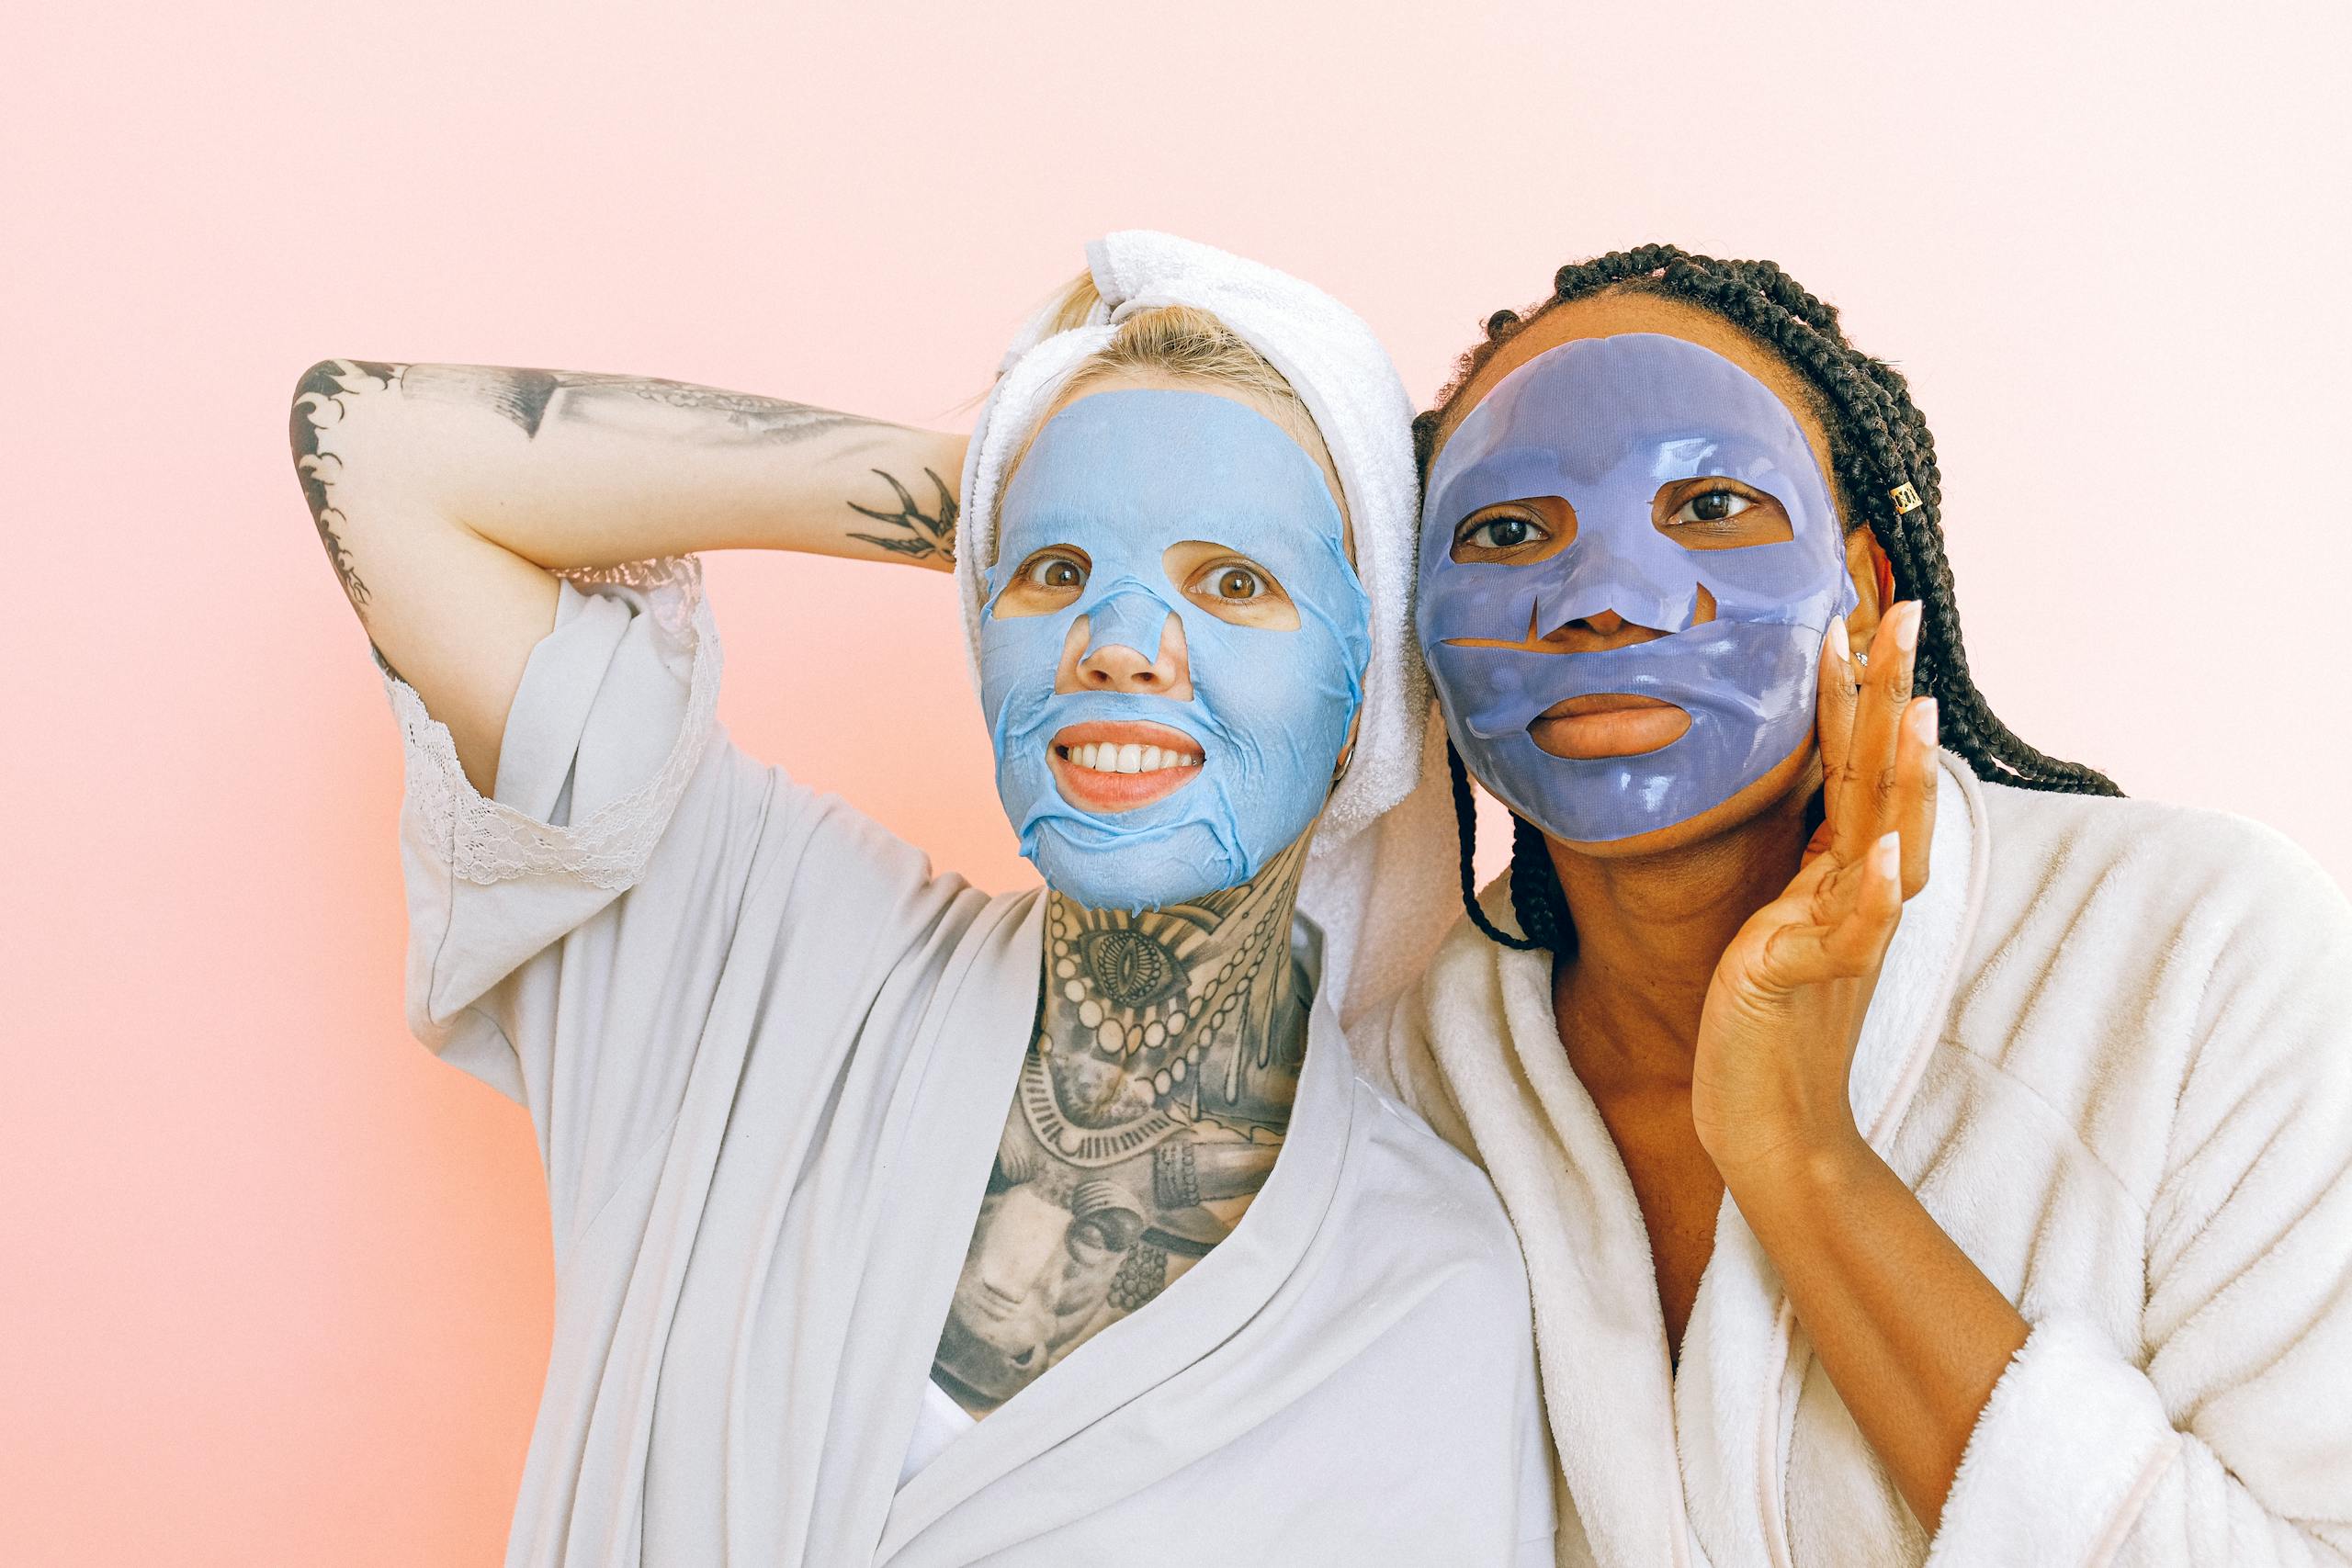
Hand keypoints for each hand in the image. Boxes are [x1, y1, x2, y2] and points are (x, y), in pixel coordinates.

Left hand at [1691, 601, 1938, 1186]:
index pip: (1859, 766)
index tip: (1853, 614)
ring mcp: (1840, 938)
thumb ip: (1813, 864)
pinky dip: (1872, 897)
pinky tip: (1883, 858)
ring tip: (1914, 708)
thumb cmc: (1769, 1024)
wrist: (1771, 1127)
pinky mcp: (1807, 984)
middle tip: (1901, 609)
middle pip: (1887, 782)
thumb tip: (1822, 803)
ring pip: (1886, 844)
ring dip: (1903, 778)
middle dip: (1892, 695)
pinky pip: (1853, 936)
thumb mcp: (1787, 922)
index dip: (1858, 693)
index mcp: (1846, 874)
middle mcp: (1858, 895)